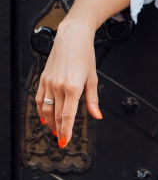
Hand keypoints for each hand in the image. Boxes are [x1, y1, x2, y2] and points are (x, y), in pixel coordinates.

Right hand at [35, 19, 102, 147]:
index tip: (65, 141)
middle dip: (58, 130)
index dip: (66, 131)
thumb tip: (97, 115)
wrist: (72, 38)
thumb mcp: (93, 78)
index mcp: (73, 88)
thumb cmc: (84, 55)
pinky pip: (38, 98)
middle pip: (56, 115)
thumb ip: (93, 100)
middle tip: (61, 140)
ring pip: (45, 109)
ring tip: (54, 130)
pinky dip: (40, 110)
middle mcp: (58, 86)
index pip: (67, 116)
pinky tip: (44, 117)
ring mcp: (49, 82)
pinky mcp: (43, 78)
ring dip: (49, 122)